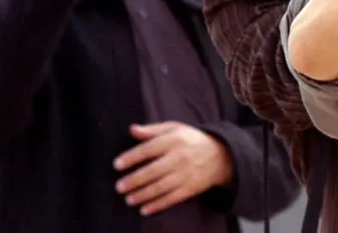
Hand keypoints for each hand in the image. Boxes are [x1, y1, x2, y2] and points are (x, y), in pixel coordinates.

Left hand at [113, 122, 233, 216]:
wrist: (220, 155)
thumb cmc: (191, 140)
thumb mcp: (175, 128)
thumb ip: (152, 130)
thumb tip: (132, 129)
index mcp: (174, 140)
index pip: (149, 149)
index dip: (132, 157)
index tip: (117, 165)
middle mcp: (179, 157)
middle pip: (152, 171)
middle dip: (134, 180)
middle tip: (119, 187)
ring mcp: (185, 174)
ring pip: (160, 187)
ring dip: (142, 195)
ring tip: (128, 199)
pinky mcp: (190, 188)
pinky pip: (171, 198)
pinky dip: (157, 205)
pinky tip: (144, 209)